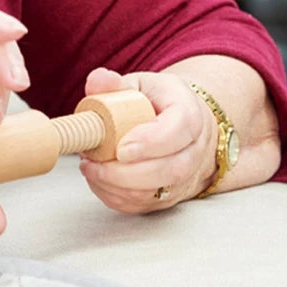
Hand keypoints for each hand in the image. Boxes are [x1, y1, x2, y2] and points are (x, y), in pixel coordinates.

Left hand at [78, 67, 216, 211]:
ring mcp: (186, 177)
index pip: (178, 131)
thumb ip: (115, 85)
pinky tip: (98, 180)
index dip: (150, 142)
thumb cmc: (157, 103)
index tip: (120, 148)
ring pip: (158, 193)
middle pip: (170, 169)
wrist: (181, 126)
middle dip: (127, 173)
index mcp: (190, 115)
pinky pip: (145, 206)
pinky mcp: (171, 196)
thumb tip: (98, 80)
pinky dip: (117, 198)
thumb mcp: (140, 85)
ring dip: (117, 186)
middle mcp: (195, 150)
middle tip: (94, 163)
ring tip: (90, 168)